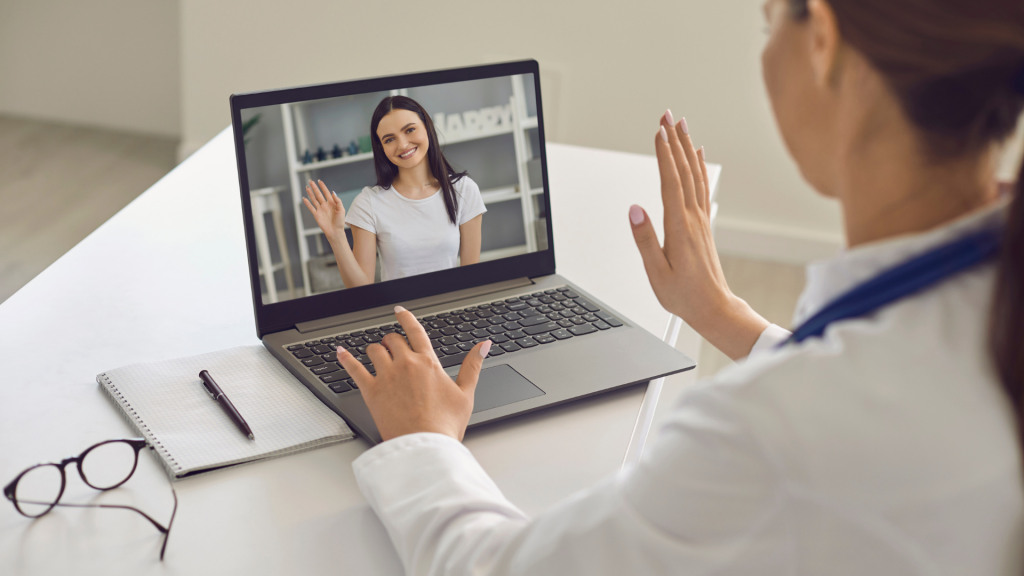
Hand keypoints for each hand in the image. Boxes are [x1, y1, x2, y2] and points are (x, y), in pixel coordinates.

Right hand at [302, 179, 345, 241]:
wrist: (335, 231)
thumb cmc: (340, 221)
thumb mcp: (341, 210)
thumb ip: (338, 200)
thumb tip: (333, 192)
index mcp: (332, 203)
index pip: (326, 192)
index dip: (323, 187)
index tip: (319, 181)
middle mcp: (325, 205)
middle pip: (318, 194)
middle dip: (314, 188)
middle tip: (310, 181)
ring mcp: (320, 209)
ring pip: (314, 199)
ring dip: (310, 193)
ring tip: (307, 187)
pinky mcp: (316, 215)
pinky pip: (311, 207)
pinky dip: (307, 203)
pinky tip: (304, 198)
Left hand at [337, 306, 491, 440]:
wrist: (424, 445)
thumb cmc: (445, 424)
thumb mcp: (466, 393)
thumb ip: (472, 365)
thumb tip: (483, 345)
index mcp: (428, 362)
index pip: (415, 331)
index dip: (406, 318)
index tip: (400, 311)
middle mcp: (405, 364)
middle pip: (393, 340)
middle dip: (393, 341)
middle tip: (394, 347)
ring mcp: (386, 376)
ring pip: (374, 350)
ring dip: (376, 350)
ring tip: (377, 355)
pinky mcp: (371, 391)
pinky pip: (354, 368)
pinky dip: (346, 358)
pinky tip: (340, 352)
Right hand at [630, 111, 767, 359]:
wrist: (713, 307)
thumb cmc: (683, 294)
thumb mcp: (656, 272)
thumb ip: (645, 239)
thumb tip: (634, 209)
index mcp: (679, 227)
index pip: (670, 182)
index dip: (664, 155)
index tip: (658, 131)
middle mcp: (693, 217)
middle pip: (684, 170)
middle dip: (675, 140)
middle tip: (667, 115)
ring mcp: (701, 219)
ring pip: (695, 175)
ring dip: (687, 147)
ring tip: (681, 126)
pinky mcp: (704, 224)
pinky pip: (702, 187)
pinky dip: (699, 167)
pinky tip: (697, 156)